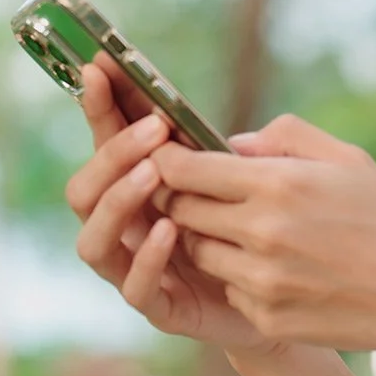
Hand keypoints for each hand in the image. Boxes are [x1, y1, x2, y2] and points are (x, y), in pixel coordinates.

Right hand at [64, 60, 283, 359]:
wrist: (290, 291)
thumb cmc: (265, 223)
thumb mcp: (248, 174)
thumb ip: (217, 147)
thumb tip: (183, 116)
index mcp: (142, 186)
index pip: (106, 141)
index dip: (99, 106)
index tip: (99, 68)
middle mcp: (128, 227)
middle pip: (84, 189)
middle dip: (112, 155)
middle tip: (154, 130)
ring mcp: (136, 268)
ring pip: (93, 240)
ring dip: (119, 202)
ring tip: (154, 174)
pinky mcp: (161, 308)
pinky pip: (134, 287)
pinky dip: (148, 257)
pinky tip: (171, 229)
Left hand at [152, 114, 375, 362]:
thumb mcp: (348, 158)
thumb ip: (287, 135)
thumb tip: (233, 145)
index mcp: (278, 184)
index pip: (187, 169)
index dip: (168, 161)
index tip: (169, 158)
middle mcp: (261, 232)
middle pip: (181, 210)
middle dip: (183, 198)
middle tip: (200, 192)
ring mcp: (259, 279)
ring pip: (198, 252)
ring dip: (209, 238)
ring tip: (242, 229)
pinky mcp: (263, 315)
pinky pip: (227, 287)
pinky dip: (238, 274)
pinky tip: (273, 266)